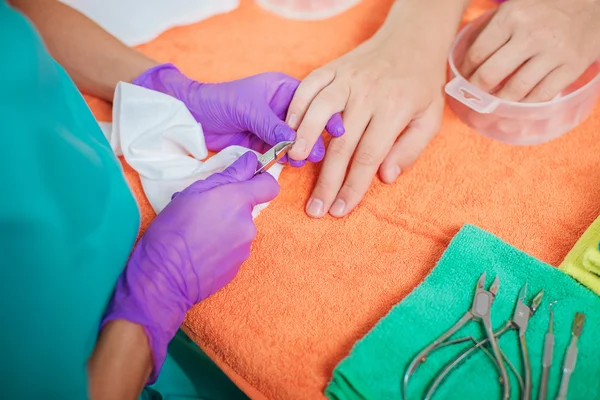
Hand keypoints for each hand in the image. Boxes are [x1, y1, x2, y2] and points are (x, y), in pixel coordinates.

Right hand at [100, 152, 278, 381]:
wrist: (165, 277)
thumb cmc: (173, 230)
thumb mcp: (193, 193)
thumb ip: (228, 175)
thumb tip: (250, 162)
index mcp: (238, 201)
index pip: (269, 185)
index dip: (260, 180)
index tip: (247, 180)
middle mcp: (247, 224)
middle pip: (247, 209)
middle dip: (229, 208)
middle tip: (200, 212)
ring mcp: (244, 248)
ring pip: (238, 229)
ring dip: (223, 228)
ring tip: (196, 234)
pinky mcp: (237, 267)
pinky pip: (233, 249)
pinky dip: (220, 247)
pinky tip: (199, 251)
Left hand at [133, 64, 343, 166]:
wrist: (193, 117)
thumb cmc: (219, 101)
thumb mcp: (248, 109)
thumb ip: (271, 124)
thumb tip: (295, 141)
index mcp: (282, 89)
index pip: (310, 100)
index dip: (324, 114)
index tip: (336, 129)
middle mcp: (282, 107)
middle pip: (306, 123)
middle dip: (312, 138)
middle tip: (317, 153)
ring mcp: (273, 127)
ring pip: (294, 141)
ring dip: (299, 151)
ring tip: (301, 160)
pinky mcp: (264, 143)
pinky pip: (280, 152)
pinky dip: (284, 159)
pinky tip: (288, 163)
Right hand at [286, 36, 444, 217]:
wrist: (412, 39)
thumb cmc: (420, 85)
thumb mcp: (431, 119)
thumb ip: (410, 150)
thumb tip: (386, 178)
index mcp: (394, 110)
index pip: (368, 157)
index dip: (353, 186)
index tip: (340, 210)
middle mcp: (368, 94)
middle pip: (342, 143)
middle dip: (327, 180)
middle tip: (315, 208)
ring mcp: (347, 78)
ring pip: (320, 110)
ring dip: (304, 137)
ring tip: (294, 163)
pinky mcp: (333, 67)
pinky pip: (309, 86)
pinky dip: (296, 106)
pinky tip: (288, 128)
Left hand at [461, 0, 599, 101]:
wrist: (593, 3)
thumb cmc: (546, 7)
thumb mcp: (516, 7)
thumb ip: (493, 31)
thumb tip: (466, 63)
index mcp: (512, 16)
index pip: (477, 53)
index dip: (466, 72)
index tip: (463, 80)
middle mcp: (532, 34)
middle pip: (491, 74)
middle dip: (477, 91)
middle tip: (474, 97)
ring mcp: (554, 52)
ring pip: (515, 90)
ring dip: (499, 102)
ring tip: (492, 105)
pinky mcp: (572, 67)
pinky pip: (541, 95)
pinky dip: (525, 105)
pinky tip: (517, 106)